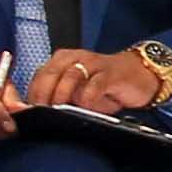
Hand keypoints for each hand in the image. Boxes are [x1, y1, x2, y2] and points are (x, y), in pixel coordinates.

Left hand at [27, 46, 171, 118]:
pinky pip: (95, 83)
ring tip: (60, 110)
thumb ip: (61, 97)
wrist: (141, 75)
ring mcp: (95, 64)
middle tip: (43, 112)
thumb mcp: (79, 92)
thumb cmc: (106, 86)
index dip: (33, 94)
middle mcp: (76, 57)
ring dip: (62, 94)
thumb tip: (41, 114)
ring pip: (70, 75)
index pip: (40, 75)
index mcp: (63, 60)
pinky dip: (88, 96)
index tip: (31, 112)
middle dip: (44, 95)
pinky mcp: (111, 73)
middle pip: (51, 73)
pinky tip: (85, 106)